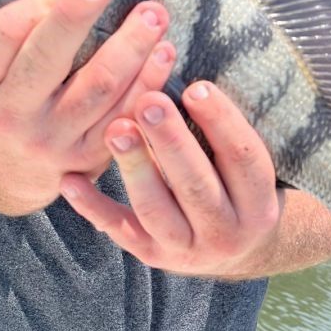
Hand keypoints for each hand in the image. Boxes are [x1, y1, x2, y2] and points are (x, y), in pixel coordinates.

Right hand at [0, 0, 176, 210]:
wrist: (8, 168)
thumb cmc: (12, 95)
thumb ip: (23, 28)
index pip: (4, 34)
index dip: (42, 3)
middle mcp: (11, 113)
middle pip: (47, 59)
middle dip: (76, 16)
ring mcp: (50, 140)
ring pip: (96, 89)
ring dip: (130, 48)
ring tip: (154, 14)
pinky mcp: (85, 160)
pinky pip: (122, 117)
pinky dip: (147, 84)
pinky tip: (164, 54)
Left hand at [60, 81, 281, 275]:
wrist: (229, 250)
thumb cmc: (231, 184)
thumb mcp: (241, 167)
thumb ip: (222, 131)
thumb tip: (184, 74)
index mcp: (258, 205)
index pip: (244, 159)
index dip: (222, 122)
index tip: (196, 86)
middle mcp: (227, 234)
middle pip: (197, 185)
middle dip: (171, 141)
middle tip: (147, 101)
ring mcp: (187, 250)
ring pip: (156, 209)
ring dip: (134, 167)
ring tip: (115, 130)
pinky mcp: (151, 256)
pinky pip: (120, 230)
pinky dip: (93, 206)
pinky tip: (71, 179)